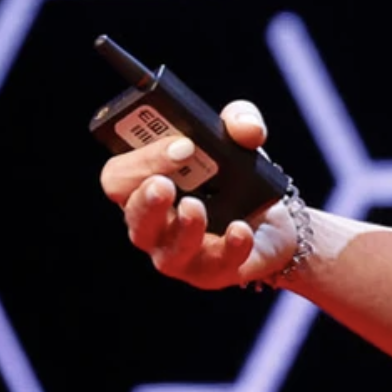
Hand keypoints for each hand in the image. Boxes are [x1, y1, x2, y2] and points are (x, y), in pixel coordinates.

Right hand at [100, 99, 300, 289]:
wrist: (273, 219)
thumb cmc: (236, 177)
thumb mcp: (238, 140)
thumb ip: (240, 120)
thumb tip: (246, 129)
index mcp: (145, 184)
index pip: (119, 177)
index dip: (141, 161)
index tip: (181, 143)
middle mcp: (152, 222)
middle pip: (133, 217)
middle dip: (146, 200)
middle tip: (166, 183)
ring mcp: (178, 252)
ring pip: (166, 252)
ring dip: (182, 229)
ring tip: (195, 207)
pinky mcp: (210, 272)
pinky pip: (215, 265)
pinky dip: (229, 247)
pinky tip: (240, 229)